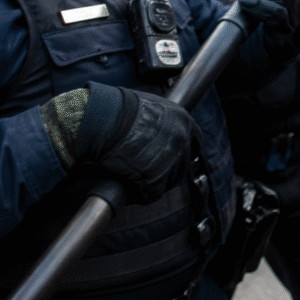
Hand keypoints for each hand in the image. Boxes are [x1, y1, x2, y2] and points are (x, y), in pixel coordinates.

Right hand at [40, 83, 200, 202]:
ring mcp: (171, 161)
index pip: (194, 142)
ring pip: (168, 181)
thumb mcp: (150, 104)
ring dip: (154, 182)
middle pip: (183, 164)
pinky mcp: (155, 179)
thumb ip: (161, 118)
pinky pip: (151, 194)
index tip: (175, 157)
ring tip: (137, 180)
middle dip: (169, 169)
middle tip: (150, 171)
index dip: (183, 151)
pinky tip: (132, 191)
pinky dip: (141, 195)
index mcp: (183, 121)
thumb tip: (156, 128)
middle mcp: (182, 141)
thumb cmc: (118, 109)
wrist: (105, 121)